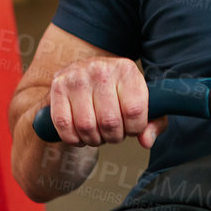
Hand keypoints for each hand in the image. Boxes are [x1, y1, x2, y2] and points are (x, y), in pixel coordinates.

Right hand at [45, 58, 165, 148]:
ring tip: (98, 133)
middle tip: (113, 133)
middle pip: (110, 122)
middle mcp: (101, 69)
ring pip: (86, 126)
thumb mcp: (142, 102)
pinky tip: (80, 135)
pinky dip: (73, 138)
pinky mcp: (57, 87)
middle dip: (113, 137)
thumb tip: (146, 141)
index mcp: (127, 70)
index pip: (135, 111)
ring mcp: (77, 77)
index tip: (131, 128)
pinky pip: (64, 124)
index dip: (134, 129)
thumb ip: (153, 123)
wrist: (86, 74)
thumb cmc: (118, 93)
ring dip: (94, 139)